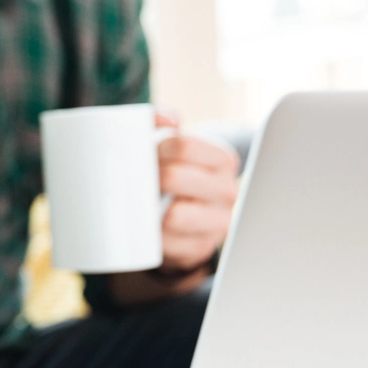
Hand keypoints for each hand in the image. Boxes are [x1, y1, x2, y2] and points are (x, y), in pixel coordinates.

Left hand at [156, 112, 239, 272]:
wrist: (184, 217)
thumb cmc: (175, 173)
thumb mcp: (172, 145)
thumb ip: (161, 120)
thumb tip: (169, 119)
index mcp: (223, 159)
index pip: (183, 145)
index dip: (156, 148)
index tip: (147, 153)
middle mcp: (227, 190)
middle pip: (173, 177)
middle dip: (148, 178)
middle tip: (140, 179)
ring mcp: (218, 222)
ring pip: (174, 215)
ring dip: (150, 209)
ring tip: (143, 202)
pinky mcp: (201, 248)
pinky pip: (170, 243)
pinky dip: (154, 237)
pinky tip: (151, 229)